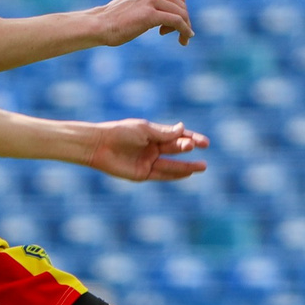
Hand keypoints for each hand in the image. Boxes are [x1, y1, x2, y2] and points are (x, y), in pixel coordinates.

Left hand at [87, 119, 208, 182]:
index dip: (192, 139)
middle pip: (175, 149)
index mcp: (153, 134)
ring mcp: (148, 162)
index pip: (177, 136)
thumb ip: (163, 133)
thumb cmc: (120, 133)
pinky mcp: (142, 174)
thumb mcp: (144, 130)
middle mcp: (152, 148)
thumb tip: (184, 129)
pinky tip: (187, 173)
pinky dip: (175, 175)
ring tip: (203, 167)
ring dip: (187, 167)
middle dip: (188, 148)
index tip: (205, 142)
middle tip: (199, 147)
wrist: (99, 145)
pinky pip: (161, 175)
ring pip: (172, 165)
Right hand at [91, 0, 193, 47]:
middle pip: (181, 5)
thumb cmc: (119, 17)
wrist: (100, 25)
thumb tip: (181, 12)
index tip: (169, 25)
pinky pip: (177, 22)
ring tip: (182, 39)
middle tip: (172, 34)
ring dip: (185, 28)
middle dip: (183, 21)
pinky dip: (185, 31)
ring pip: (182, 14)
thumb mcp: (140, 0)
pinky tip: (185, 39)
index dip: (179, 12)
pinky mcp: (151, 14)